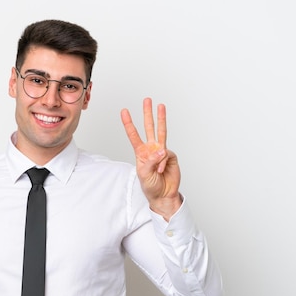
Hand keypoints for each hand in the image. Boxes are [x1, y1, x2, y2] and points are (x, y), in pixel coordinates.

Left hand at [121, 98, 181, 218]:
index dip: (129, 123)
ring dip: (161, 118)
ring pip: (161, 131)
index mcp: (141, 152)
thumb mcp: (144, 174)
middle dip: (147, 114)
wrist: (163, 194)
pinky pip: (166, 155)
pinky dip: (163, 163)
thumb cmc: (150, 185)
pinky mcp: (171, 156)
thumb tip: (162, 149)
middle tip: (147, 100)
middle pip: (149, 128)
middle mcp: (151, 149)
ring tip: (161, 106)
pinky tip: (162, 170)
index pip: (133, 135)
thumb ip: (151, 160)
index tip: (124, 111)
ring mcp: (162, 151)